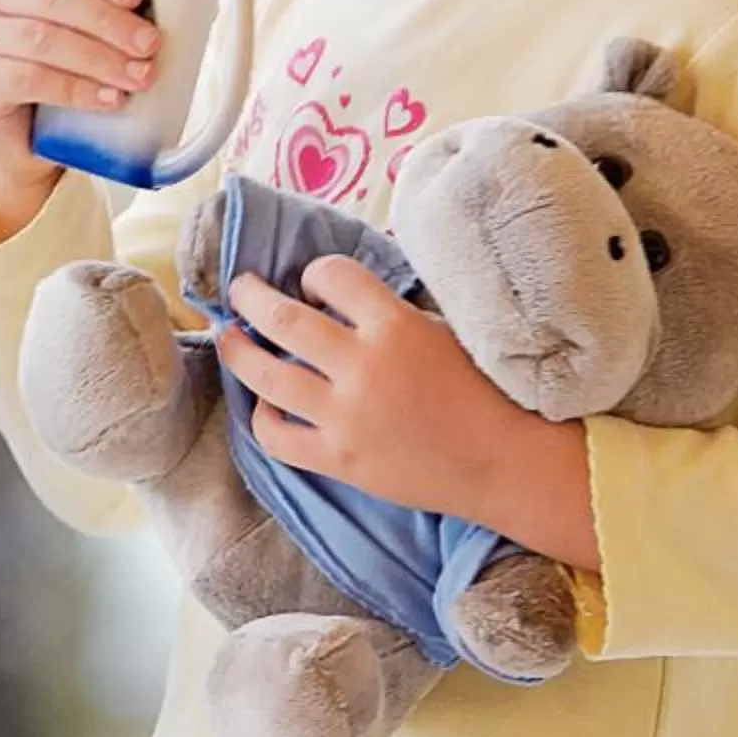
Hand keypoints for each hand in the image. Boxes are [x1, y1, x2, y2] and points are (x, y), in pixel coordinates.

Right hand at [0, 0, 162, 213]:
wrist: (18, 131)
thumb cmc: (59, 67)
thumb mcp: (83, 30)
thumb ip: (115, 11)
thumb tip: (192, 6)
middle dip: (110, 21)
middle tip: (151, 45)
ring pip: (44, 39)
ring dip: (100, 58)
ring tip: (139, 77)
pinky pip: (30, 79)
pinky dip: (77, 89)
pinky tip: (108, 99)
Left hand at [218, 257, 540, 520]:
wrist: (508, 462)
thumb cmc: (485, 390)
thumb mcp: (441, 330)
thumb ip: (388, 313)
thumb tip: (338, 294)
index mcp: (395, 326)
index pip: (331, 275)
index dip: (315, 273)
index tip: (313, 283)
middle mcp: (363, 367)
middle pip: (282, 319)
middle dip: (251, 296)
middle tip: (241, 288)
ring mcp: (346, 417)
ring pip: (266, 376)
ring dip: (238, 351)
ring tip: (229, 336)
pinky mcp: (340, 461)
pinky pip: (277, 437)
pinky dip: (262, 416)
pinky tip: (266, 402)